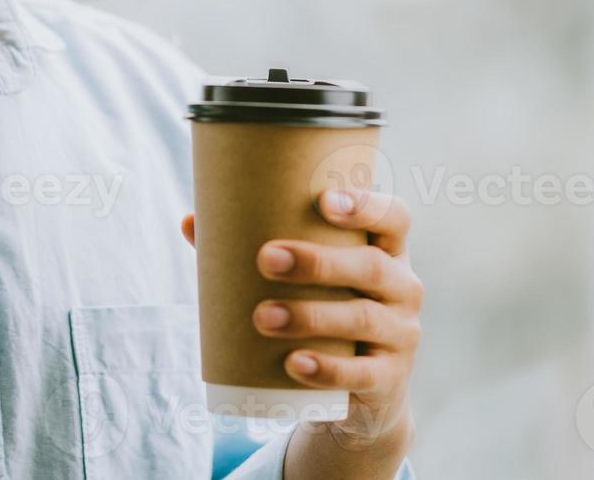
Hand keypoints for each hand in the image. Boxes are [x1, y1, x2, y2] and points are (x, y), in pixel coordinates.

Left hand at [181, 189, 421, 460]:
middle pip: (372, 267)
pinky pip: (363, 374)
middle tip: (265, 259)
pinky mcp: (389, 379)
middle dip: (318, 262)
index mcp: (386, 252)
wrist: (356, 393)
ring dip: (310, 315)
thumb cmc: (323, 312)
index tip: (324, 201)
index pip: (395, 218)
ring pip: (362, 319)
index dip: (367, 206)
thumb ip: (251, 249)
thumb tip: (190, 221)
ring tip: (262, 315)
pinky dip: (327, 369)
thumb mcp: (303, 281)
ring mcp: (401, 334)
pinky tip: (294, 363)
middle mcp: (403, 288)